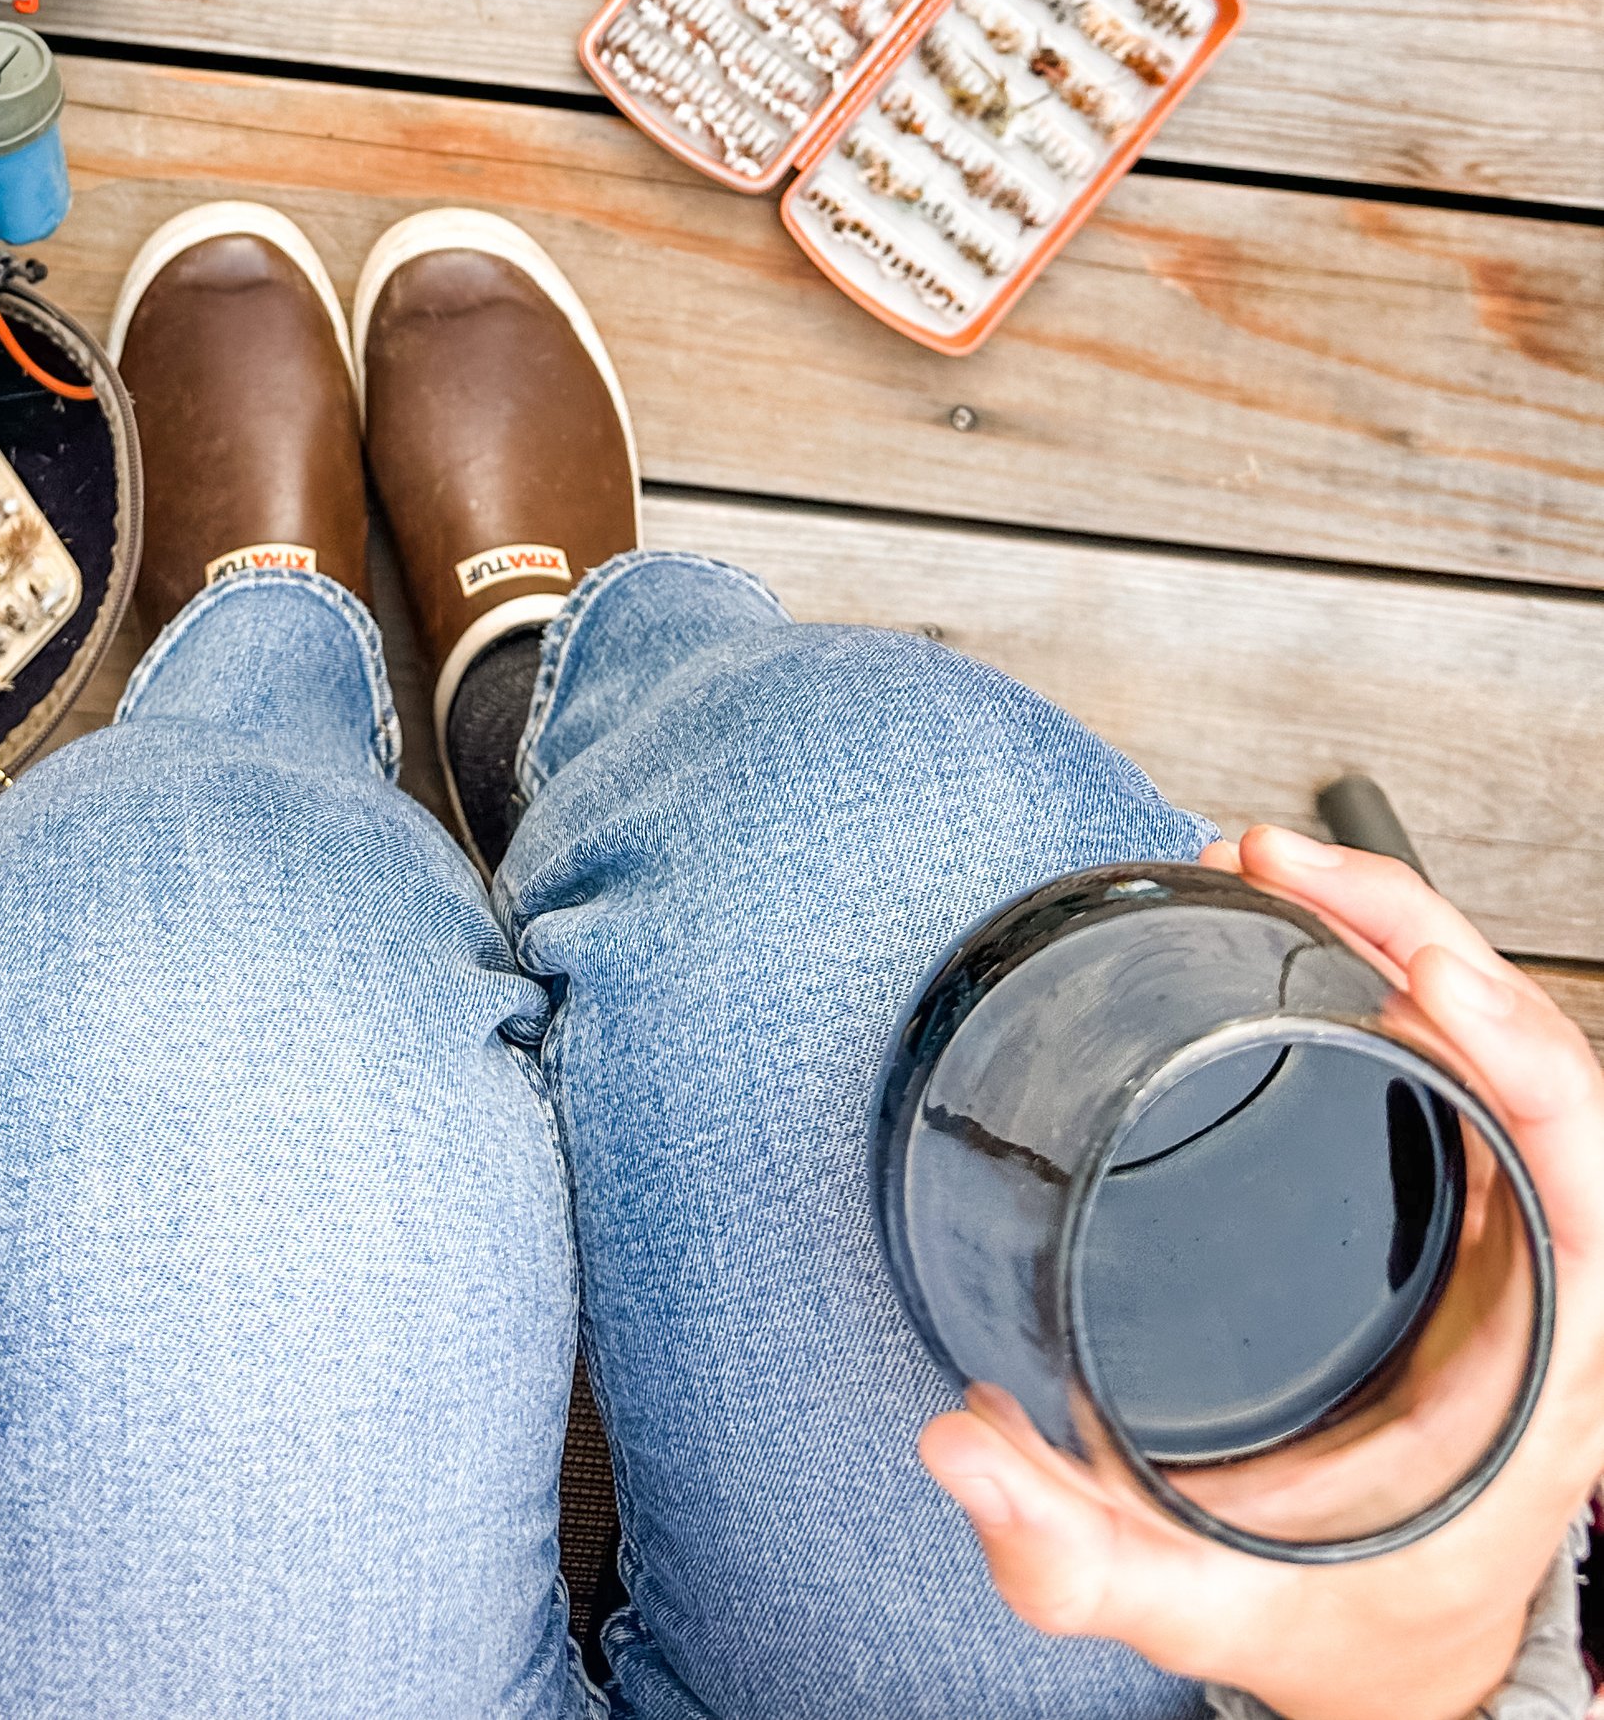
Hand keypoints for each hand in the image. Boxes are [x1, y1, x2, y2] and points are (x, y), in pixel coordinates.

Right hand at [917, 827, 1603, 1719]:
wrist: (1406, 1659)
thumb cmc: (1358, 1631)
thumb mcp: (1228, 1612)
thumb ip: (1088, 1556)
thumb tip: (959, 1454)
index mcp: (1552, 1356)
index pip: (1583, 1161)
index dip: (1517, 1051)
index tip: (1416, 974)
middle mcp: (1551, 1267)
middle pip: (1532, 1049)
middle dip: (1411, 924)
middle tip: (1277, 860)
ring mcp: (1508, 1224)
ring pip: (1495, 1027)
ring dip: (1392, 922)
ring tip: (1267, 860)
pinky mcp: (1458, 1201)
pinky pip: (1449, 1051)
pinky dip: (1377, 966)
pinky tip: (1293, 926)